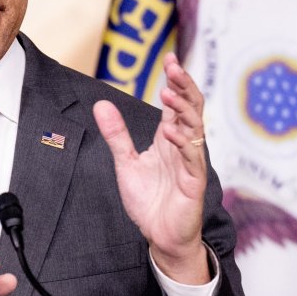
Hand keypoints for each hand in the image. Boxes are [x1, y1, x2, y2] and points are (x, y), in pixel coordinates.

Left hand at [93, 52, 209, 283]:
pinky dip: (182, 142)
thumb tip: (101, 104)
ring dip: (184, 109)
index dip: (175, 81)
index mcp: (169, 138)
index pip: (176, 103)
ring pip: (195, 127)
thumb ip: (116, 134)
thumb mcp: (126, 163)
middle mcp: (183, 145)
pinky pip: (191, 157)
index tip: (170, 59)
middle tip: (174, 66)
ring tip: (169, 92)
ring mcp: (191, 162)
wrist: (160, 236)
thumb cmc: (149, 200)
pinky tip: (171, 130)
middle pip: (191, 108)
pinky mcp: (194, 181)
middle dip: (184, 85)